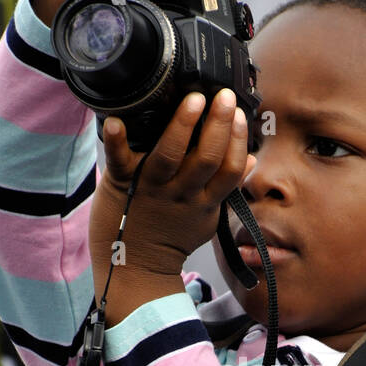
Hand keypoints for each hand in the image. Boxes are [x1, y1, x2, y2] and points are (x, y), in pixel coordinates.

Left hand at [88, 87, 257, 324]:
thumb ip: (226, 187)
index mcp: (203, 200)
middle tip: (223, 96)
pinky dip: (116, 141)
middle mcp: (180, 193)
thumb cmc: (170, 238)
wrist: (134, 269)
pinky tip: (115, 121)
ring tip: (193, 100)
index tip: (240, 114)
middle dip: (218, 125)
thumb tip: (250, 158)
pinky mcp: (121, 184)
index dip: (237, 141)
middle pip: (206, 158)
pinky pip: (119, 161)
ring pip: (170, 155)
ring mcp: (150, 189)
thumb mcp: (206, 217)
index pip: (229, 169)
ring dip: (182, 126)